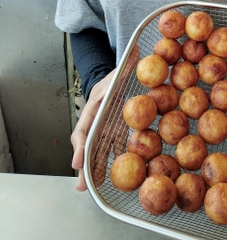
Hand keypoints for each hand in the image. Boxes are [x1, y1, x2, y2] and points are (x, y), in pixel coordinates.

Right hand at [71, 69, 116, 190]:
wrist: (111, 85)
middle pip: (86, 148)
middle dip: (83, 167)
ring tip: (93, 189)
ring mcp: (103, 132)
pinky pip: (111, 152)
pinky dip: (112, 165)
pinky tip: (117, 180)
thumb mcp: (117, 74)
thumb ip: (127, 66)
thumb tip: (138, 50)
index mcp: (92, 110)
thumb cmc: (111, 81)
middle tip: (81, 187)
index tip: (76, 162)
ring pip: (97, 154)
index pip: (82, 130)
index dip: (79, 147)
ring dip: (95, 171)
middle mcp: (94, 125)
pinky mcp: (113, 136)